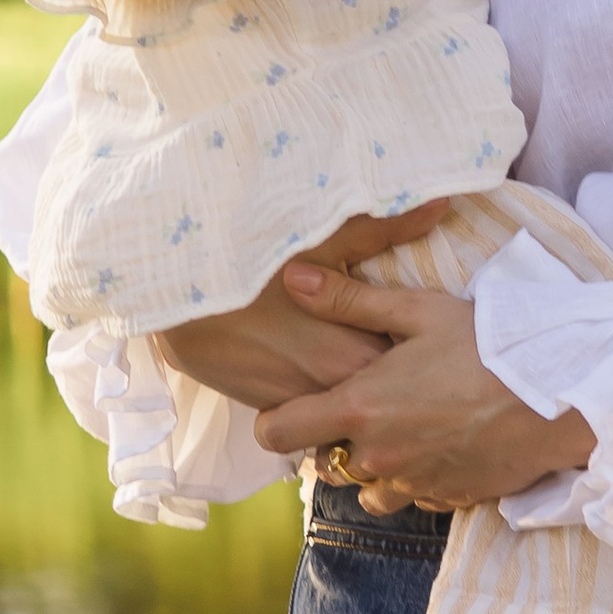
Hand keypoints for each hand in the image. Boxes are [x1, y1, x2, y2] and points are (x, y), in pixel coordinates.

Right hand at [150, 198, 452, 411]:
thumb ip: (383, 230)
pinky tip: (317, 363)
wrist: (172, 295)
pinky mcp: (270, 408)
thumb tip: (440, 203)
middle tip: (406, 345)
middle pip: (385, 392)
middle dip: (399, 375)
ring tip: (358, 355)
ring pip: (346, 406)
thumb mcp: (317, 238)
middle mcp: (333, 389)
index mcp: (356, 350)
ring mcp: (301, 403)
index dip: (424, 350)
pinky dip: (321, 392)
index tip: (430, 332)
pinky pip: (311, 410)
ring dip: (358, 387)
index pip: (414, 367)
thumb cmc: (248, 259)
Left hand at [253, 260, 596, 514]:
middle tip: (369, 406)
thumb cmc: (488, 344)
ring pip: (367, 491)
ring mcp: (412, 484)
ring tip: (406, 427)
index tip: (299, 402)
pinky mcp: (447, 499)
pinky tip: (441, 443)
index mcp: (358, 408)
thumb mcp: (418, 310)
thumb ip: (349, 300)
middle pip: (323, 465)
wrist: (560, 395)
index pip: (276, 433)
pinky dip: (416, 478)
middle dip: (336, 441)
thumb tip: (293, 277)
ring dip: (376, 466)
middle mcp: (377, 456)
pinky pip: (413, 497)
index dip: (277, 417)